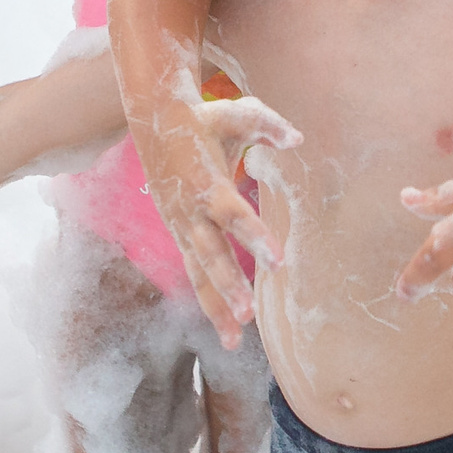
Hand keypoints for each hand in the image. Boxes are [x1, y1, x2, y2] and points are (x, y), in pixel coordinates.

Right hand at [149, 95, 299, 348]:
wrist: (154, 121)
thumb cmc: (204, 117)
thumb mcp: (236, 112)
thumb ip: (267, 125)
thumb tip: (298, 139)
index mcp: (207, 182)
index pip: (232, 215)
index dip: (254, 237)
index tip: (278, 262)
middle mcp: (190, 211)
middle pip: (210, 254)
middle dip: (228, 285)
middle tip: (249, 314)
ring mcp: (181, 226)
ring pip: (198, 272)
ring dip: (216, 306)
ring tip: (235, 340)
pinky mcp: (181, 235)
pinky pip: (195, 273)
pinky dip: (209, 302)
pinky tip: (228, 331)